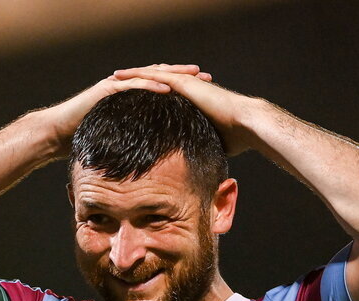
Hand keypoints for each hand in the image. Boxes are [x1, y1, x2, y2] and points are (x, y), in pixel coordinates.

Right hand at [40, 64, 211, 157]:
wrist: (58, 134)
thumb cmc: (86, 142)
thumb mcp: (119, 143)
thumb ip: (136, 145)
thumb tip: (157, 164)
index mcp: (132, 98)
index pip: (163, 89)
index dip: (184, 89)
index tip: (206, 92)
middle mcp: (126, 87)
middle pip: (160, 77)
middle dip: (184, 76)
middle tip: (207, 77)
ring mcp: (116, 85)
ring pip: (150, 76)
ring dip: (172, 75)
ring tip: (193, 76)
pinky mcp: (107, 89)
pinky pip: (133, 86)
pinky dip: (150, 86)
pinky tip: (167, 88)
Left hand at [112, 65, 254, 154]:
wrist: (245, 124)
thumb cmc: (234, 137)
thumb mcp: (208, 143)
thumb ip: (198, 149)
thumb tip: (193, 170)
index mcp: (191, 99)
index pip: (165, 95)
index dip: (148, 95)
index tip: (133, 99)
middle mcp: (186, 87)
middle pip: (156, 81)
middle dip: (136, 82)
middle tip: (116, 83)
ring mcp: (184, 83)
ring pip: (152, 74)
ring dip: (131, 75)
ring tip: (113, 77)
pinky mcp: (184, 83)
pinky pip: (155, 76)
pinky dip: (137, 75)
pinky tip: (121, 76)